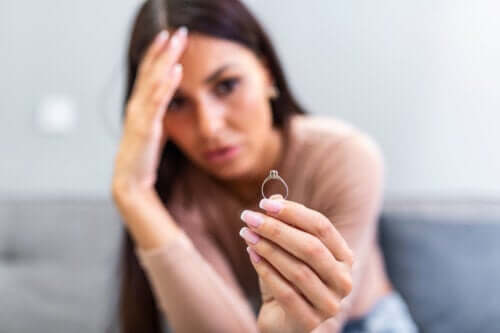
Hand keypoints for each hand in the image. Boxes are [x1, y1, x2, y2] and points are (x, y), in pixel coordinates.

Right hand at [111, 26, 187, 195]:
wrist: (130, 181)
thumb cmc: (142, 157)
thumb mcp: (151, 129)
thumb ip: (156, 113)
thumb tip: (168, 101)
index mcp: (138, 105)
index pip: (147, 73)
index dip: (156, 54)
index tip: (167, 37)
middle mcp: (136, 105)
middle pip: (150, 71)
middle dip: (163, 49)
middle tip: (176, 31)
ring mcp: (140, 115)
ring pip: (153, 80)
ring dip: (166, 59)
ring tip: (176, 40)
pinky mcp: (147, 127)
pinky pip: (158, 101)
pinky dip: (167, 84)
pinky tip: (177, 70)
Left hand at [239, 195, 353, 332]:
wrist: (281, 321)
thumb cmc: (286, 280)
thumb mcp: (286, 250)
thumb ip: (285, 226)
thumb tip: (275, 198)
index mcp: (343, 257)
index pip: (322, 227)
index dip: (293, 212)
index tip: (264, 203)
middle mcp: (343, 280)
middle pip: (311, 247)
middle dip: (277, 229)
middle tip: (249, 218)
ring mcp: (330, 304)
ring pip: (298, 270)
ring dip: (268, 249)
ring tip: (247, 234)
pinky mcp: (310, 322)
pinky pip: (286, 293)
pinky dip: (266, 271)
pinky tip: (251, 255)